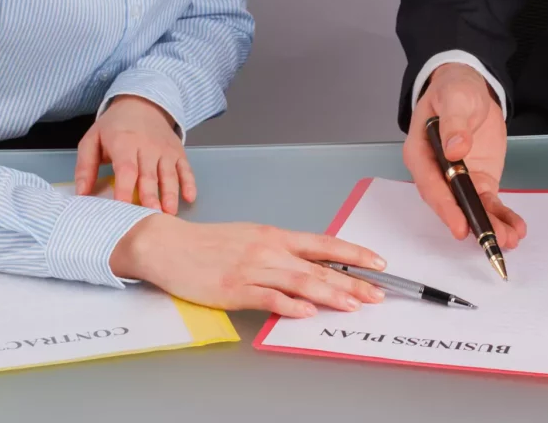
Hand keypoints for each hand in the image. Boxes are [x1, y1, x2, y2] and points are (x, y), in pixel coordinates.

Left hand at [75, 95, 195, 214]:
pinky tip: (190, 197)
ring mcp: (165, 150)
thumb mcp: (92, 140)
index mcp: (124, 142)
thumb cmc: (115, 126)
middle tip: (151, 215)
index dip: (124, 189)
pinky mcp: (178, 152)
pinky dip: (190, 183)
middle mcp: (147, 146)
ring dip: (170, 194)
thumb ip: (85, 167)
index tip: (122, 207)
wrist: (142, 103)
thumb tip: (81, 193)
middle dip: (151, 196)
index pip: (126, 169)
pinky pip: (186, 169)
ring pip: (169, 174)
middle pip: (149, 175)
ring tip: (169, 213)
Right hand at [110, 214, 387, 317]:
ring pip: (301, 282)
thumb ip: (280, 251)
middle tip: (377, 293)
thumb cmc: (207, 243)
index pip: (324, 244)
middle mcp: (268, 250)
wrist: (169, 245)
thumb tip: (309, 264)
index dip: (354, 253)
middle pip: (319, 267)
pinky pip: (268, 298)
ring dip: (331, 294)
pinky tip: (307, 312)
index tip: (378, 261)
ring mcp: (252, 270)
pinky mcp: (234, 289)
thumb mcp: (250, 237)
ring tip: (354, 305)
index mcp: (274, 235)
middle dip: (352, 281)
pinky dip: (290, 305)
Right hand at [404, 63, 524, 248]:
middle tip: (490, 240)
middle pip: (451, 203)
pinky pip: (488, 202)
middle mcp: (436, 172)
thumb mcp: (454, 98)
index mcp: (420, 153)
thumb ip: (453, 123)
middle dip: (471, 222)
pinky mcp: (479, 180)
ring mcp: (458, 179)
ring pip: (471, 208)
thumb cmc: (454, 90)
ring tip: (509, 239)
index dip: (445, 207)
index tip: (460, 225)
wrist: (470, 88)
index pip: (431, 185)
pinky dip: (501, 216)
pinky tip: (515, 228)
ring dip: (489, 225)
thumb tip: (455, 148)